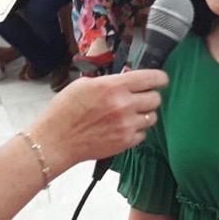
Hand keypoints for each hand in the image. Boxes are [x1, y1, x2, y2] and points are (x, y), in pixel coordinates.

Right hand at [27, 68, 169, 174]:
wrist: (57, 140)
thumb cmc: (65, 111)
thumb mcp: (84, 84)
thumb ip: (109, 81)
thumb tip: (125, 79)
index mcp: (113, 86)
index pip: (151, 78)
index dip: (160, 78)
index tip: (161, 80)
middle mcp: (124, 105)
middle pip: (156, 98)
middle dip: (150, 97)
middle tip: (141, 98)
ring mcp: (127, 125)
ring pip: (152, 117)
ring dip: (144, 114)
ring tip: (130, 114)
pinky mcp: (126, 141)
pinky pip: (144, 133)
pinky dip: (137, 130)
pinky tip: (123, 127)